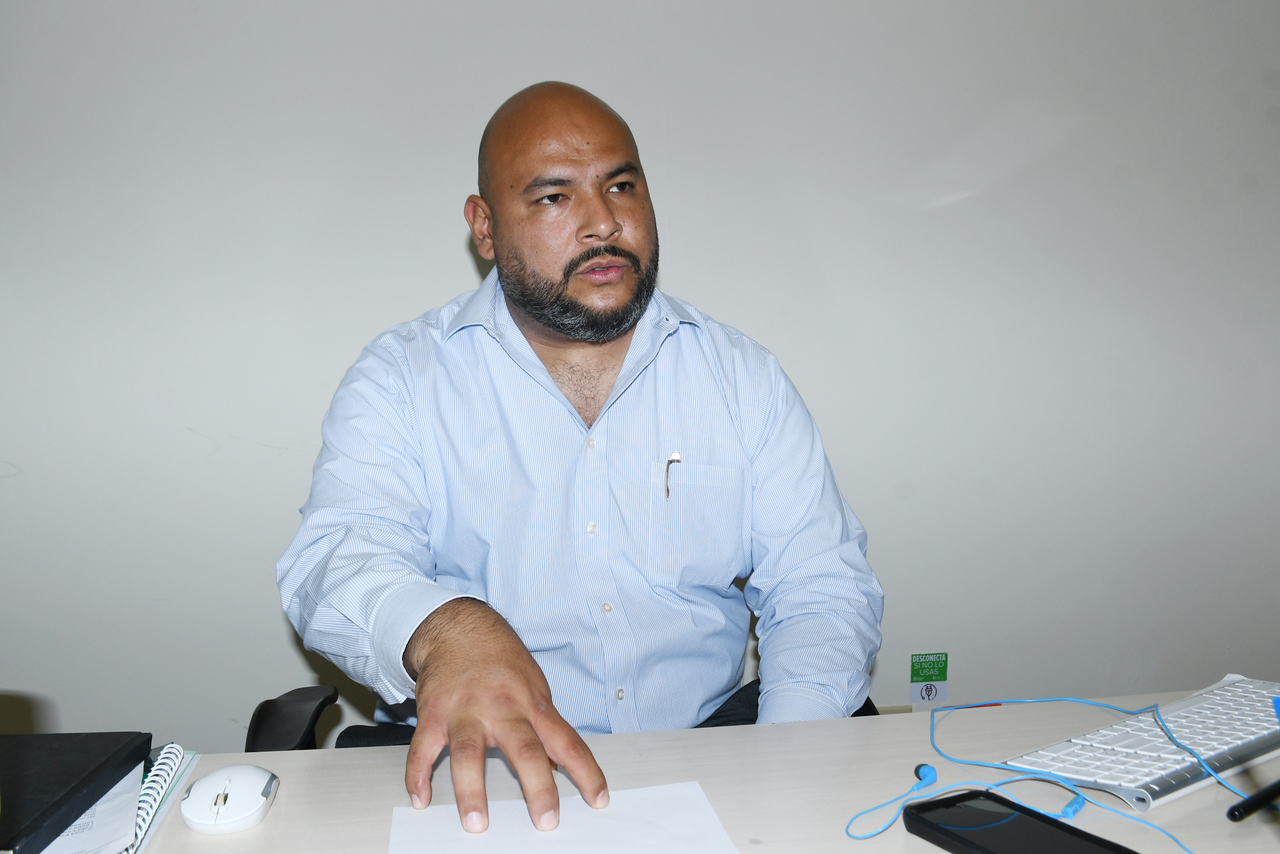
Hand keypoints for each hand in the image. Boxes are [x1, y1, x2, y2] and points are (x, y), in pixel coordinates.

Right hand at [402, 598, 608, 831]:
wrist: (458, 627)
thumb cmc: (500, 659)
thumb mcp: (533, 686)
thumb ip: (543, 725)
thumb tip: (555, 765)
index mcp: (532, 706)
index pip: (568, 743)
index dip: (587, 772)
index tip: (599, 799)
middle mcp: (502, 710)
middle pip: (526, 750)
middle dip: (538, 788)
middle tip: (546, 820)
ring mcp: (466, 713)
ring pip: (470, 753)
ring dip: (472, 791)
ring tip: (476, 822)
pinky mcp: (434, 714)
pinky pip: (423, 748)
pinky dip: (417, 775)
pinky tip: (420, 798)